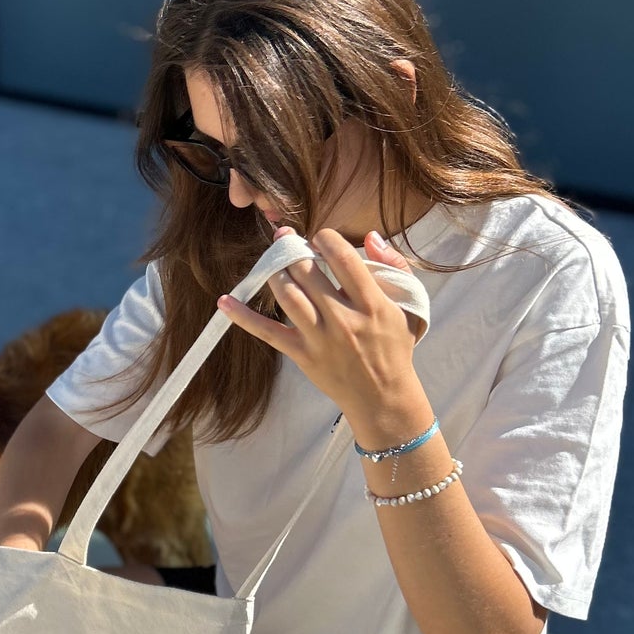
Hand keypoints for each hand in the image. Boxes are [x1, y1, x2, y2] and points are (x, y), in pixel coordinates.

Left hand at [216, 225, 424, 431]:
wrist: (383, 397)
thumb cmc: (394, 346)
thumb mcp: (408, 305)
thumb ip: (394, 266)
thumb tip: (370, 236)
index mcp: (371, 304)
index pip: (344, 259)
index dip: (326, 239)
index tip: (320, 236)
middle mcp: (343, 320)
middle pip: (309, 274)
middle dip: (292, 249)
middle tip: (285, 238)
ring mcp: (319, 339)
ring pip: (288, 296)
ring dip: (275, 272)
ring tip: (273, 259)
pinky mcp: (301, 354)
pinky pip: (267, 332)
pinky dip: (244, 316)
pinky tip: (225, 301)